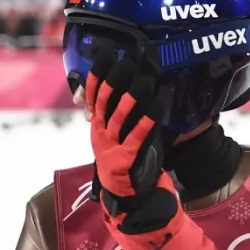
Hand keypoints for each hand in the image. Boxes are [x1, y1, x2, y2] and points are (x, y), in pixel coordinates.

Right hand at [86, 49, 180, 236]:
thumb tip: (131, 85)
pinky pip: (136, 137)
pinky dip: (146, 122)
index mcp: (97, 125)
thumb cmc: (124, 158)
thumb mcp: (115, 135)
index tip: (106, 56)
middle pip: (104, 103)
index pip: (93, 95)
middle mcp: (100, 133)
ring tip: (143, 82)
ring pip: (118, 118)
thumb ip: (118, 113)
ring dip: (131, 99)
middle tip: (125, 63)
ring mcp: (111, 146)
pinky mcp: (125, 158)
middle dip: (114, 81)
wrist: (123, 194)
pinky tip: (156, 108)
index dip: (98, 75)